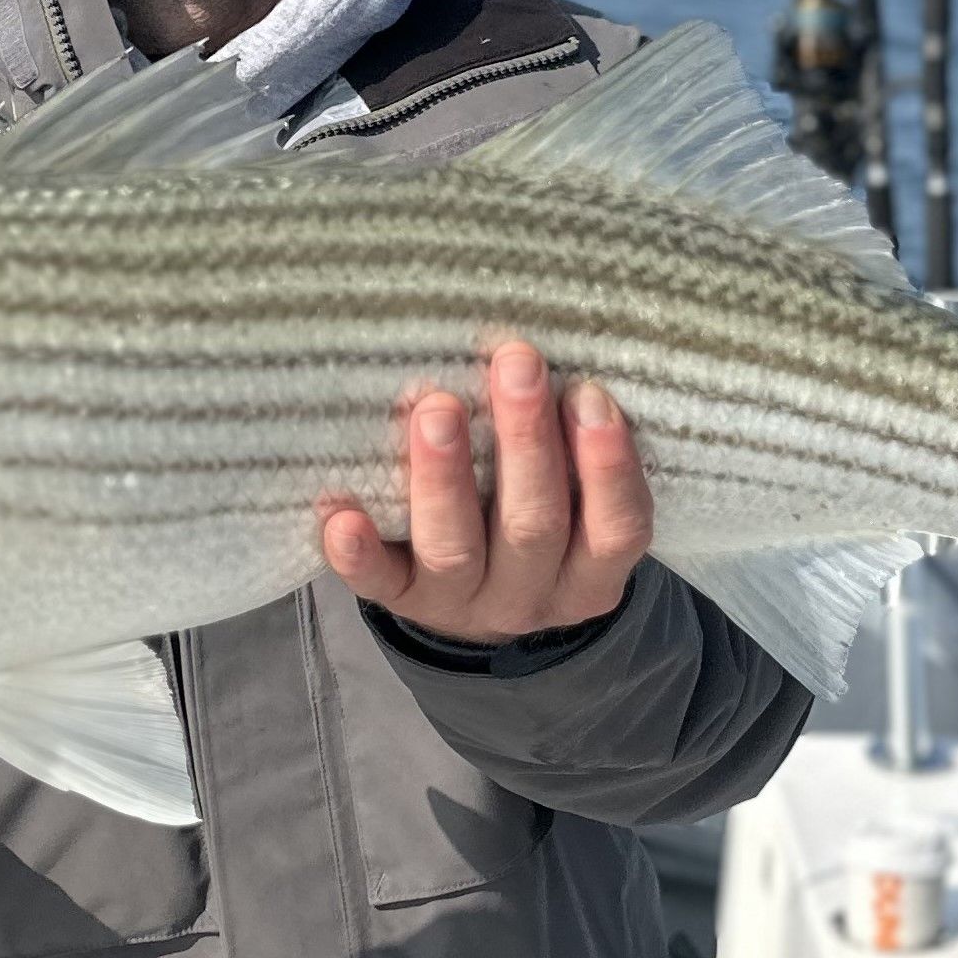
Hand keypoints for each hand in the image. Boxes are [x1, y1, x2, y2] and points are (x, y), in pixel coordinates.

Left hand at [321, 341, 653, 645]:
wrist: (471, 597)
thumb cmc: (531, 510)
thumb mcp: (571, 497)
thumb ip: (569, 444)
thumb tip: (538, 353)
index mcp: (589, 573)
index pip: (617, 528)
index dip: (607, 466)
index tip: (588, 392)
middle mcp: (530, 595)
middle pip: (533, 527)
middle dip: (525, 441)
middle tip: (516, 363)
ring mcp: (462, 604)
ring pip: (455, 549)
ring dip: (445, 478)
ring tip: (435, 409)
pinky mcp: (400, 601)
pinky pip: (378, 584)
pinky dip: (358, 553)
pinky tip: (340, 515)